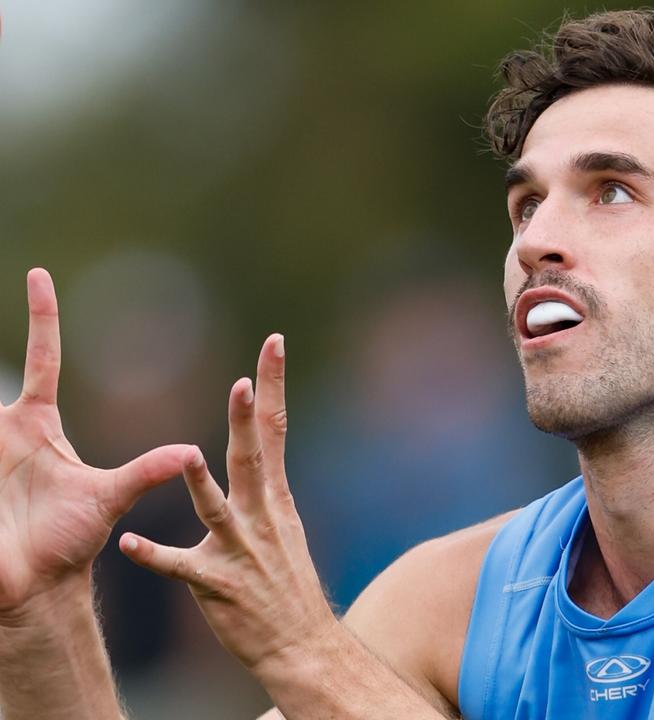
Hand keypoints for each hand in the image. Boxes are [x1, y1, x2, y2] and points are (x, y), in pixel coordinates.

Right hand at [0, 269, 190, 618]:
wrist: (38, 584)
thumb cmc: (72, 539)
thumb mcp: (110, 498)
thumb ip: (146, 472)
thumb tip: (192, 449)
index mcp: (39, 425)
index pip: (43, 358)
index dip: (42, 317)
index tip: (40, 274)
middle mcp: (5, 431)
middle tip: (18, 272)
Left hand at [120, 334, 338, 672]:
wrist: (302, 642)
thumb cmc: (286, 584)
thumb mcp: (284, 528)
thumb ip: (266, 489)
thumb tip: (261, 450)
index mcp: (275, 499)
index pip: (276, 430)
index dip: (274, 386)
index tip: (273, 344)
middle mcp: (261, 517)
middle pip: (254, 458)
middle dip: (247, 418)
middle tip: (243, 381)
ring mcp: (241, 552)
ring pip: (218, 510)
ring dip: (201, 484)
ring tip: (187, 458)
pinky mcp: (217, 586)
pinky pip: (180, 568)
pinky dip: (155, 556)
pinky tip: (131, 546)